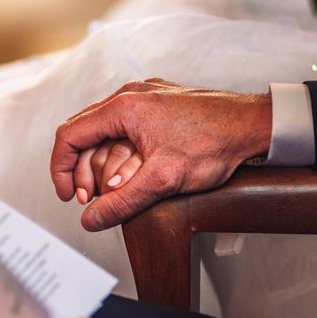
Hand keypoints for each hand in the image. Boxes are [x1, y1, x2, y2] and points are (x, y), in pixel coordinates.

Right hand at [50, 78, 271, 230]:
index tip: (69, 197)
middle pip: (84, 135)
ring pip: (105, 133)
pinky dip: (120, 154)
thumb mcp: (163, 180)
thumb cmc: (214, 144)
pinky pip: (125, 130)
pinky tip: (131, 174)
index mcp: (123, 107)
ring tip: (112, 192)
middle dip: (81, 171)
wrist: (255, 125)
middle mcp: (129, 97)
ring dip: (101, 165)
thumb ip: (121, 202)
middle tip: (90, 200)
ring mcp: (144, 99)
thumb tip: (90, 220)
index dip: (61, 169)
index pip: (70, 135)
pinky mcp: (158, 107)